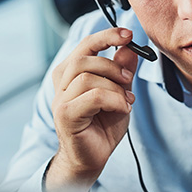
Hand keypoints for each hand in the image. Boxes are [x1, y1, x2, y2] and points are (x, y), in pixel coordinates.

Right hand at [45, 28, 138, 191]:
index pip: (86, 45)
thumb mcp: (119, 92)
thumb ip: (122, 70)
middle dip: (113, 65)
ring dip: (115, 88)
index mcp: (72, 73)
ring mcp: (61, 99)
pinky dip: (114, 100)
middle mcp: (62, 83)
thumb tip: (129, 48)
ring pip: (89, 78)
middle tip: (129, 79)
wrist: (93, 157)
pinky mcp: (66, 114)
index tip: (128, 34)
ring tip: (126, 101)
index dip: (107, 36)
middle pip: (84, 58)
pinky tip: (122, 109)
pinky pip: (94, 96)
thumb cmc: (103, 125)